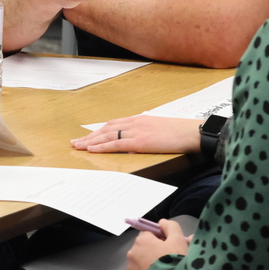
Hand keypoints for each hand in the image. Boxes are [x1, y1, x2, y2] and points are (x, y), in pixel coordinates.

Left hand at [71, 116, 201, 153]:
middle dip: (90, 136)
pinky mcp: (141, 141)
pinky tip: (93, 150)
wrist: (193, 132)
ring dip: (91, 141)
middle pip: (106, 128)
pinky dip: (103, 146)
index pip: (114, 124)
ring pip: (108, 135)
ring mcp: (137, 130)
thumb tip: (135, 144)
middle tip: (75, 142)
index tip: (88, 136)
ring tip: (78, 147)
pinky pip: (117, 143)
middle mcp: (135, 122)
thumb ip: (146, 134)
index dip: (99, 131)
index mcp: (140, 119)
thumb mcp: (160, 130)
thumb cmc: (181, 133)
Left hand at [126, 220, 191, 269]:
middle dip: (154, 250)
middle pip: (144, 247)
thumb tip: (162, 222)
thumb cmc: (174, 261)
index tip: (169, 247)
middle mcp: (132, 252)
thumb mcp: (178, 241)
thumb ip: (171, 227)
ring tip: (162, 269)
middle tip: (167, 258)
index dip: (160, 238)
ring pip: (140, 261)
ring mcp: (130, 269)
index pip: (149, 233)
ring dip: (149, 262)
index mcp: (141, 240)